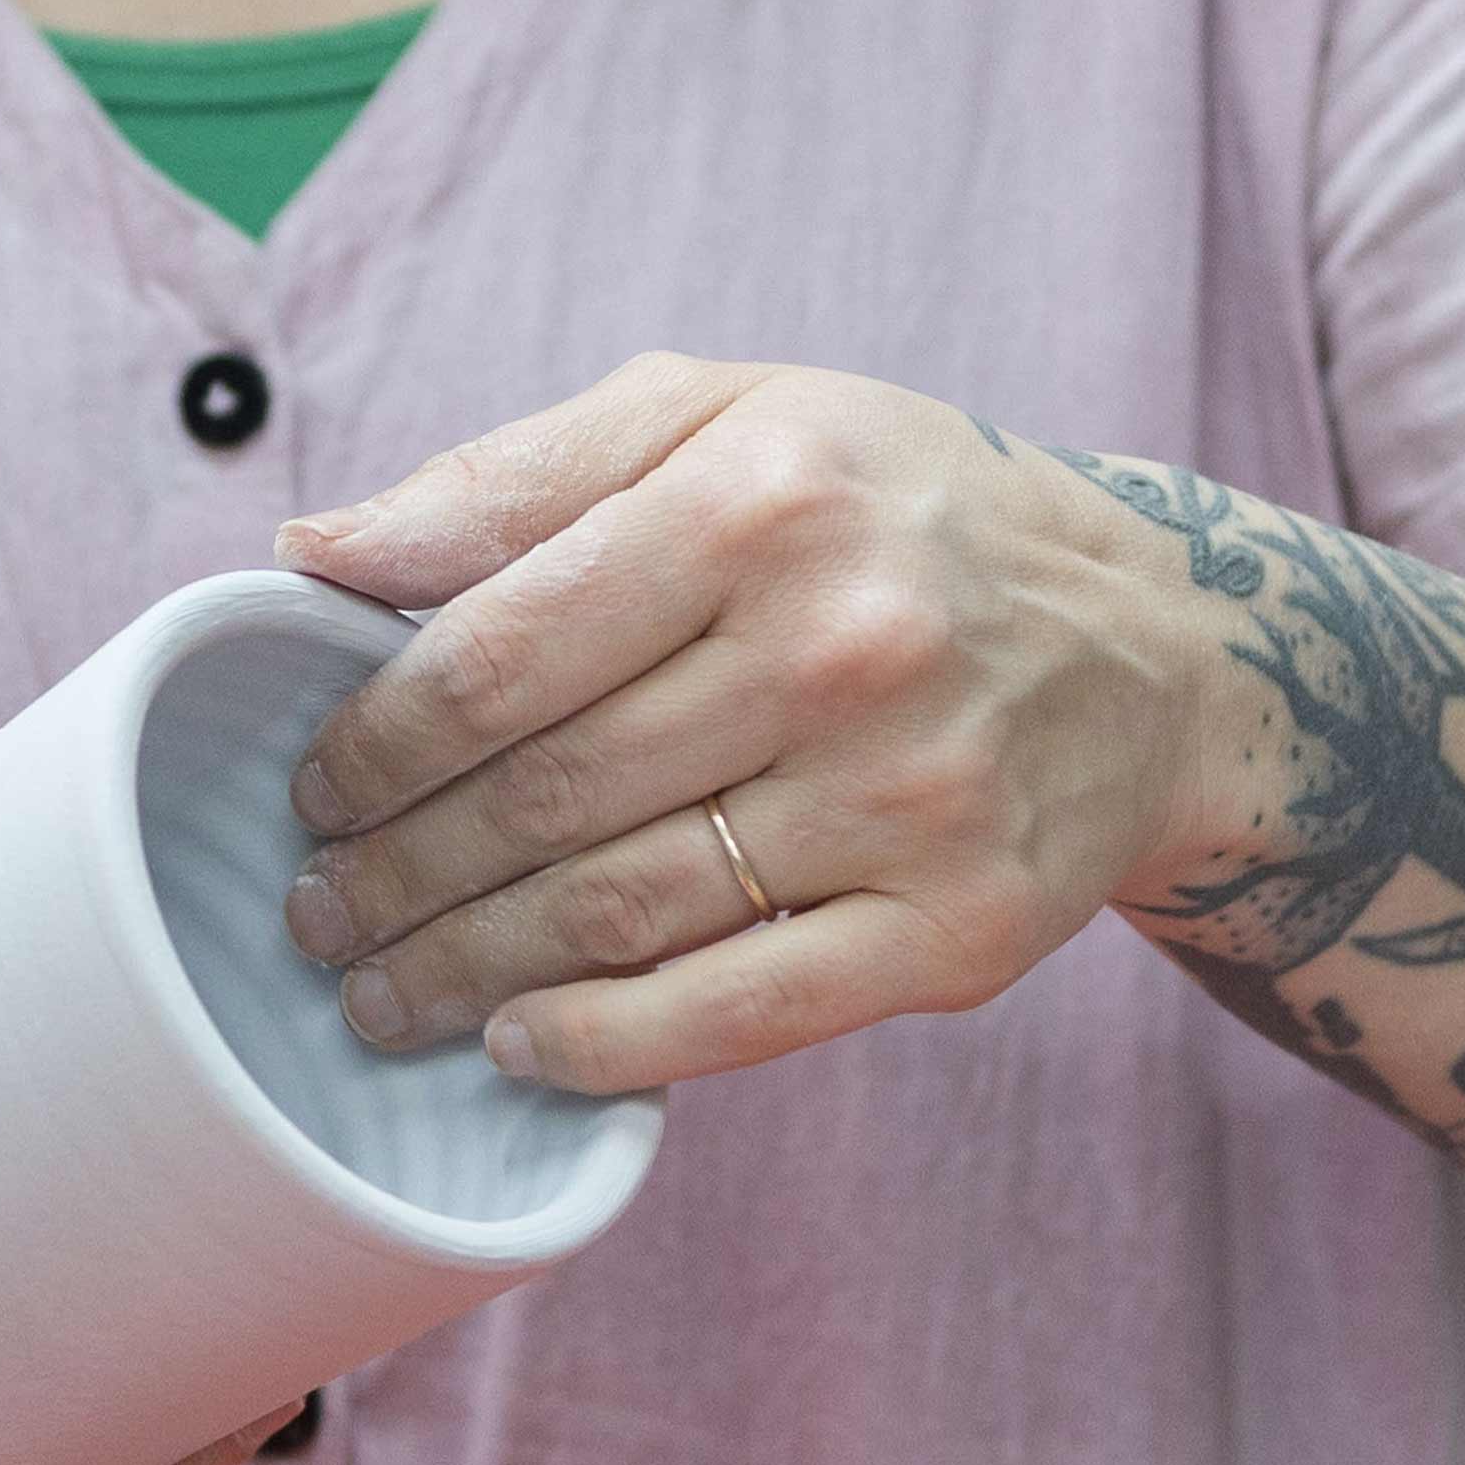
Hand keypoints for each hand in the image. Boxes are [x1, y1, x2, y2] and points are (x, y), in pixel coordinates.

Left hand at [274, 355, 1210, 1093]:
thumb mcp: (722, 418)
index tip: (312, 793)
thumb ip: (514, 477)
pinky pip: (737, 1013)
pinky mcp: (956, 929)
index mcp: (759, 498)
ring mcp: (908, 798)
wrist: (1152, 652)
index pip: (495, 653)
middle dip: (396, 876)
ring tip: (382, 992)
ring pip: (617, 914)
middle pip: (542, 799)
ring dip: (463, 973)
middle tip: (317, 915)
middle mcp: (841, 644)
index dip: (372, 746)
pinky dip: (602, 1046)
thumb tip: (314, 549)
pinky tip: (517, 1044)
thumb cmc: (894, 517)